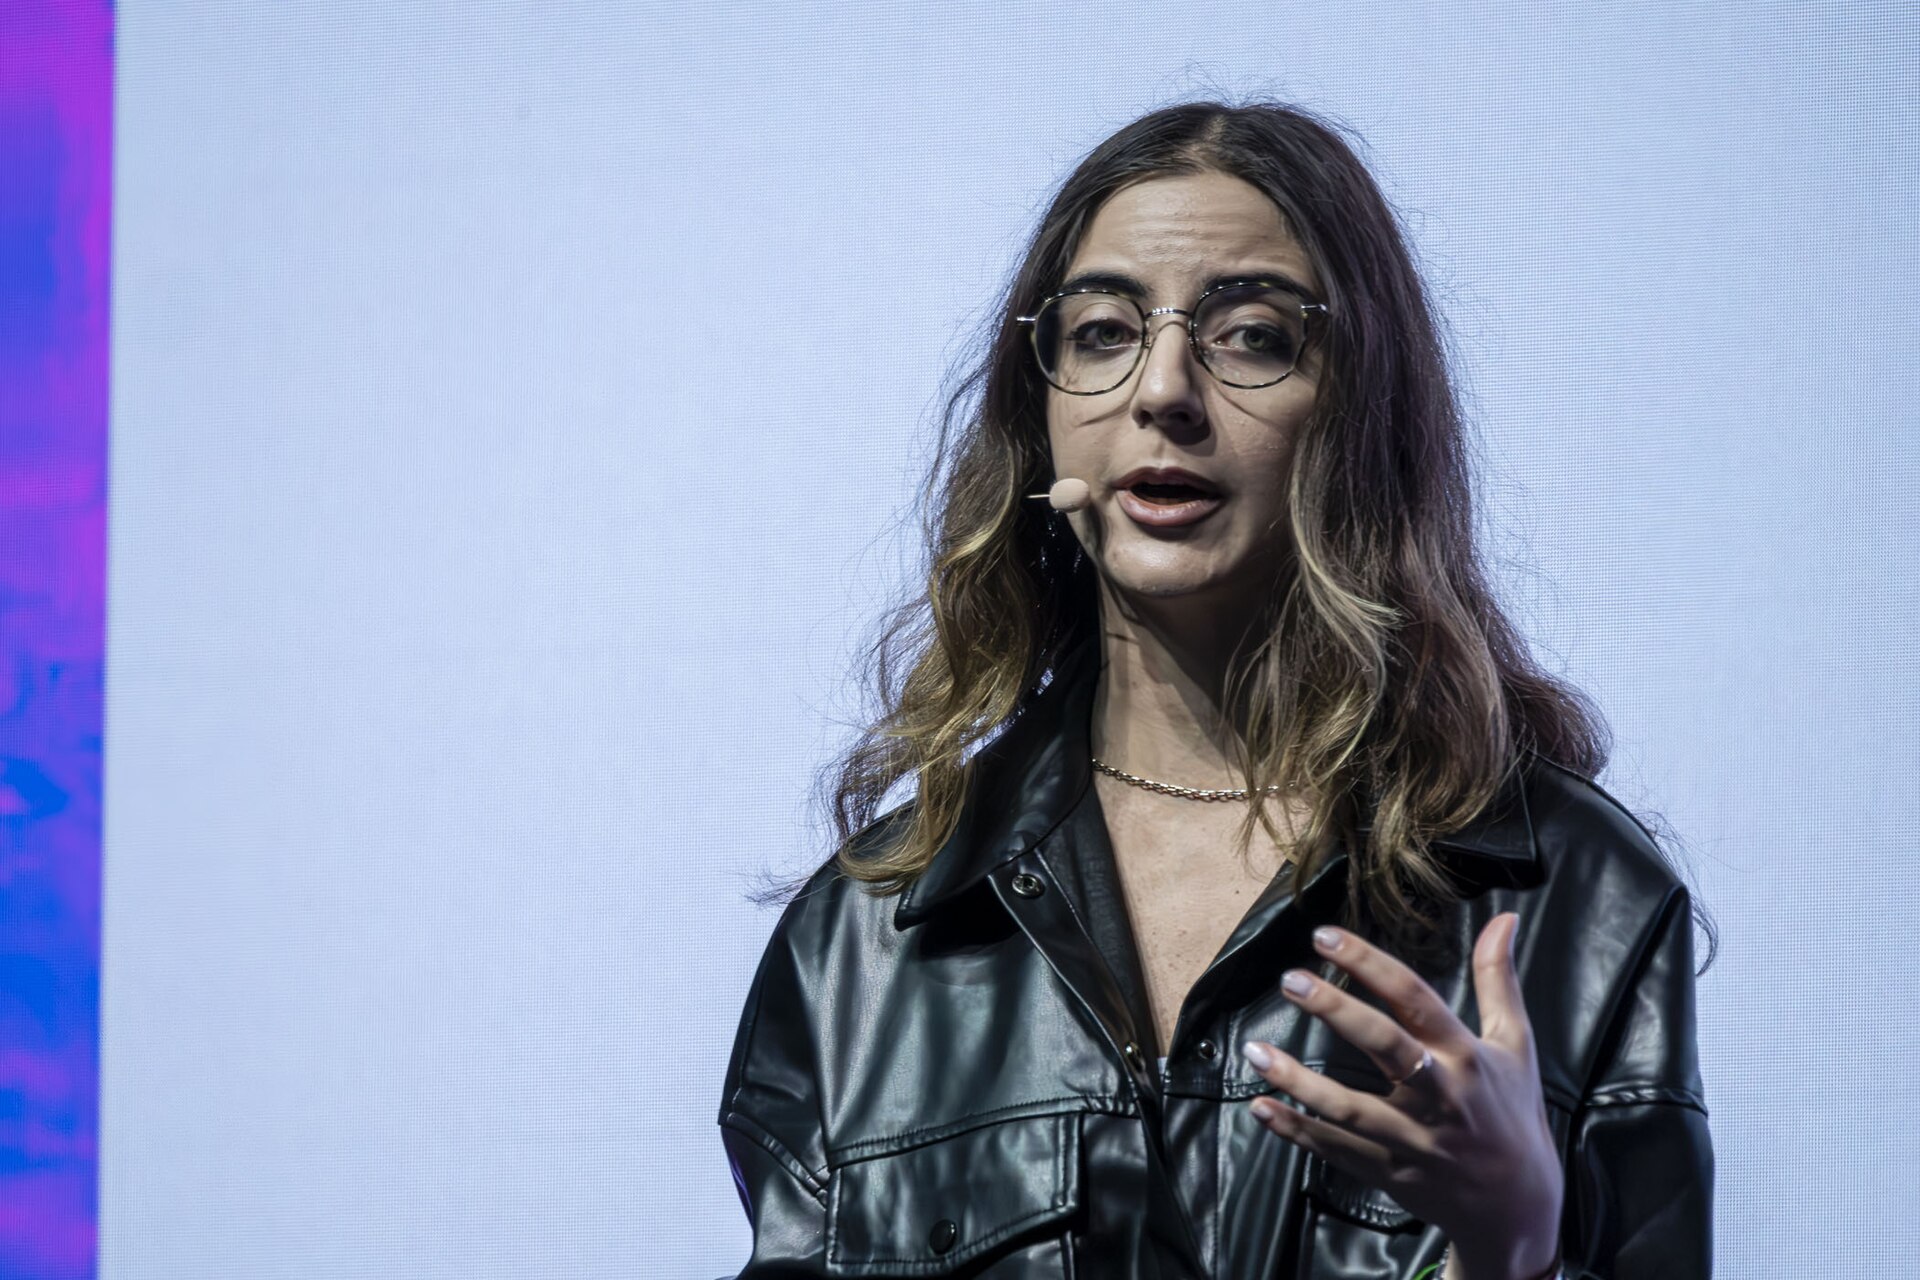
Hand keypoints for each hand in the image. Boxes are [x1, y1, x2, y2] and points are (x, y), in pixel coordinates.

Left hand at [1241, 913, 1561, 1279]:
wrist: (1518, 1204)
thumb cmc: (1512, 1111)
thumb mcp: (1515, 1043)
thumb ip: (1498, 980)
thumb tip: (1503, 918)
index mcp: (1466, 1057)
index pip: (1415, 998)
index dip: (1369, 964)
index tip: (1325, 937)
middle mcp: (1440, 1095)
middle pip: (1384, 1046)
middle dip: (1335, 1010)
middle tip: (1291, 980)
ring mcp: (1413, 1139)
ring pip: (1349, 1109)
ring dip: (1298, 1081)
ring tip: (1254, 1050)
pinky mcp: (1391, 1173)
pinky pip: (1337, 1150)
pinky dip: (1297, 1131)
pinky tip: (1261, 1107)